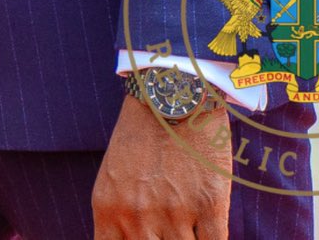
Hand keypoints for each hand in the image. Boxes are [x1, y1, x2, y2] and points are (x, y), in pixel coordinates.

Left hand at [92, 90, 231, 238]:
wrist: (173, 93)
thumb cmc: (142, 135)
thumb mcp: (115, 177)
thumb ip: (120, 218)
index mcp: (108, 209)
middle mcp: (137, 216)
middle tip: (167, 233)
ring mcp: (174, 214)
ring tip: (187, 228)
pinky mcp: (210, 206)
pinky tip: (210, 234)